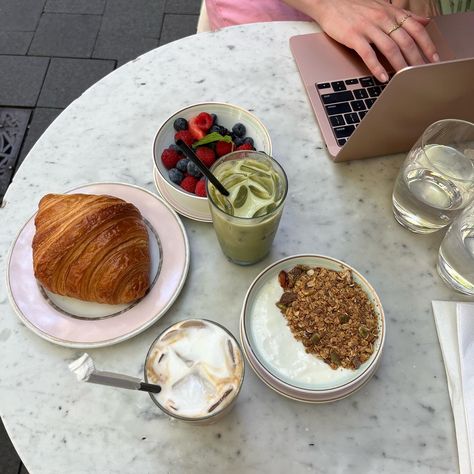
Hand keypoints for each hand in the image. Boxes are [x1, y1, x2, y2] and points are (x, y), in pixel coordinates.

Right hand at [289, 0, 439, 81]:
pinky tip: (382, 77)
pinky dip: (377, 67)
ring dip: (399, 65)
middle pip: (405, 41)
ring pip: (390, 48)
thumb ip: (404, 16)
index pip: (415, 29)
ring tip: (404, 78)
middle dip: (415, 59)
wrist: (329, 2)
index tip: (433, 59)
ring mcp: (368, 27)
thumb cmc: (355, 7)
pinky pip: (368, 53)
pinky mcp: (353, 36)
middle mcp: (382, 18)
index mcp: (391, 12)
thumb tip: (425, 21)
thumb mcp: (383, 7)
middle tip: (421, 73)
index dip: (427, 44)